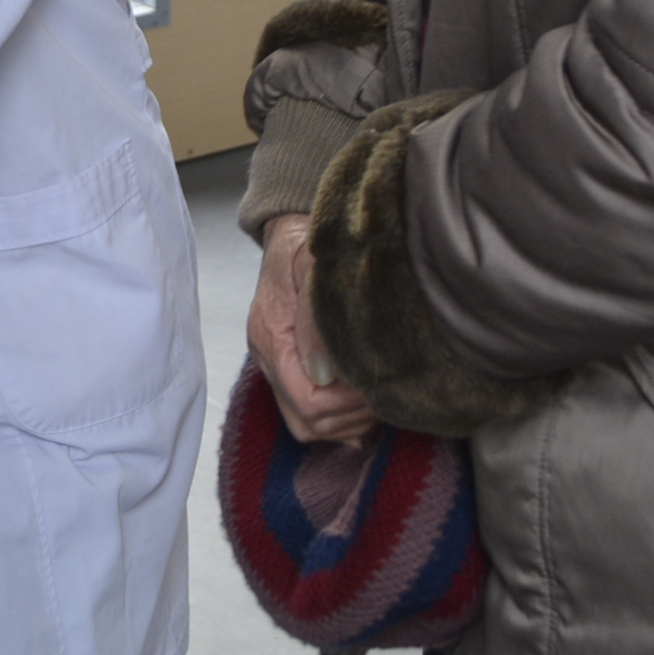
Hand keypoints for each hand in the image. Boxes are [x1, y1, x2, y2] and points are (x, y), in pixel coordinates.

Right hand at [247, 215, 377, 444]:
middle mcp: (271, 359)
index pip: (307, 400)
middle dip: (350, 415)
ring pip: (310, 427)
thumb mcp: (311, 264)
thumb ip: (315, 315)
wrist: (293, 228)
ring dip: (349, 420)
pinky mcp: (294, 366)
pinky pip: (312, 415)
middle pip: (307, 423)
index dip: (346, 402)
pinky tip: (365, 395)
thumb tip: (324, 373)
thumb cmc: (306, 241)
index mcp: (271, 337)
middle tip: (382, 389)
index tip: (375, 380)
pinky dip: (343, 416)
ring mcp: (280, 366)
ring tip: (376, 391)